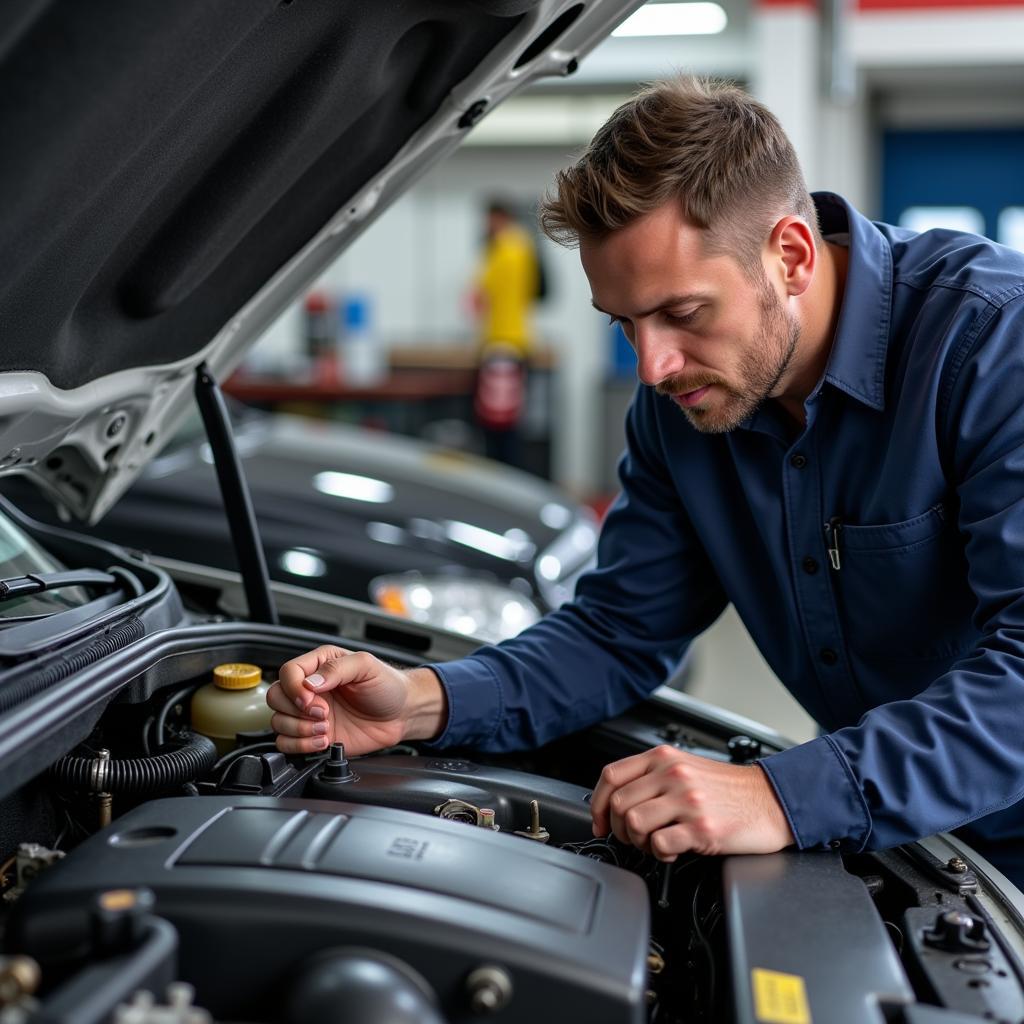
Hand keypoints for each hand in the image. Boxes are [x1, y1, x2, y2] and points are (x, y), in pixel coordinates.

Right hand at [265, 645, 446, 756]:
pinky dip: (300, 746)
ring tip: (326, 728)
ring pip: (278, 722)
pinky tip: (323, 741)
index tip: (311, 699)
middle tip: (323, 714)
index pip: (288, 672)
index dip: (294, 688)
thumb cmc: (387, 685)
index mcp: (320, 665)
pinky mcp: (313, 736)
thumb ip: (337, 669)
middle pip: (276, 697)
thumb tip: (310, 683)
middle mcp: (310, 689)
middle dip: (297, 711)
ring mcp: (310, 714)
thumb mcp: (366, 666)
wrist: (402, 714)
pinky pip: (287, 744)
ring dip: (300, 730)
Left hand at [590, 745, 793, 859]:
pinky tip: (674, 851)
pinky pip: (660, 845)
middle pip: (618, 804)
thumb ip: (653, 776)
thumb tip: (616, 799)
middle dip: (619, 829)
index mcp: (664, 757)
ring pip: (633, 823)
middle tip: (634, 838)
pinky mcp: (703, 828)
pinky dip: (661, 855)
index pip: (611, 776)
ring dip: (639, 842)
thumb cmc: (729, 788)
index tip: (599, 822)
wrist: (772, 800)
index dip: (597, 804)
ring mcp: (688, 800)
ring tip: (656, 844)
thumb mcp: (686, 766)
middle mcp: (673, 774)